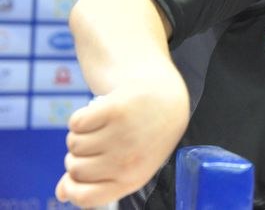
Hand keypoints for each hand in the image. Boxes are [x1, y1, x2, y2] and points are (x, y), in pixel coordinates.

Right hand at [55, 70, 188, 207]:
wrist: (169, 101)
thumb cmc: (145, 138)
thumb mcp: (130, 165)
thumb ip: (96, 182)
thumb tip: (61, 194)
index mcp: (132, 180)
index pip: (85, 197)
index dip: (71, 189)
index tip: (71, 178)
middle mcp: (127, 161)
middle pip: (74, 168)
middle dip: (78, 157)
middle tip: (97, 143)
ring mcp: (122, 134)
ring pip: (74, 144)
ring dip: (80, 136)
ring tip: (102, 128)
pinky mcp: (115, 109)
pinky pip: (76, 122)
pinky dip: (81, 117)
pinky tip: (100, 114)